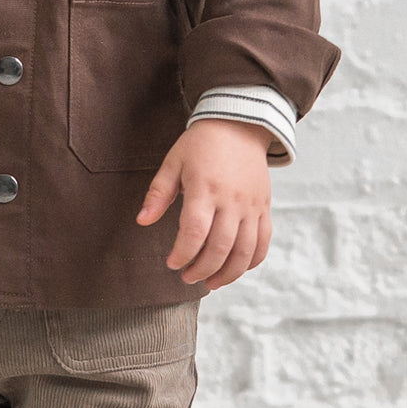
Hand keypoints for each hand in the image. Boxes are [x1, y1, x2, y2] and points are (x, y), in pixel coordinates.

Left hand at [136, 119, 272, 289]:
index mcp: (204, 188)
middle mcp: (231, 200)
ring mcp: (251, 206)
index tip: (172, 263)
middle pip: (220, 248)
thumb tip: (142, 221)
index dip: (182, 253)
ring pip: (244, 252)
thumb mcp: (173, 162)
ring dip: (227, 274)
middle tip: (187, 278)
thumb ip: (158, 193)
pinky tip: (235, 269)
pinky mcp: (264, 207)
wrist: (238, 124)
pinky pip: (263, 243)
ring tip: (210, 283)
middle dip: (202, 270)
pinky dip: (251, 262)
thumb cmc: (200, 144)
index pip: (194, 232)